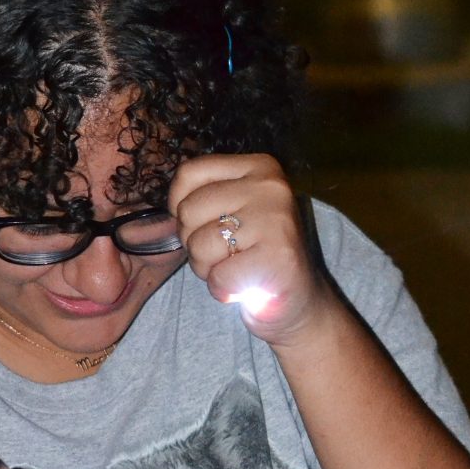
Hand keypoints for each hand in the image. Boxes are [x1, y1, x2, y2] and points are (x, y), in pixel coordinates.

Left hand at [168, 153, 332, 345]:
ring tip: (235, 270)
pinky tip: (244, 287)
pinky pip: (219, 276)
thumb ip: (205, 196)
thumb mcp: (233, 211)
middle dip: (194, 243)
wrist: (297, 301)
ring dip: (207, 269)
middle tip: (225, 255)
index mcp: (259, 167)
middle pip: (188, 210)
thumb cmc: (254, 256)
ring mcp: (276, 220)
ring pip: (199, 245)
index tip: (202, 226)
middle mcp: (271, 186)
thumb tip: (172, 205)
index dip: (180, 206)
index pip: (190, 173)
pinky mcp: (278, 257)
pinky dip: (223, 289)